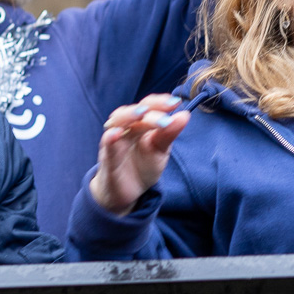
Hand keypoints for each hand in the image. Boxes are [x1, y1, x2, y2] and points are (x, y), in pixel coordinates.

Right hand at [89, 94, 189, 214]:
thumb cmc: (143, 165)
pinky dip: (110, 138)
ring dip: (128, 115)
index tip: (176, 102)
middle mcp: (125, 128)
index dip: (160, 102)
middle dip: (149, 108)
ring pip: (117, 123)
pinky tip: (116, 133)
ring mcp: (114, 142)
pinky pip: (107, 146)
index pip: (148, 105)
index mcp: (140, 123)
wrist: (128, 191)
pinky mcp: (107, 158)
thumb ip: (169, 133)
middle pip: (133, 111)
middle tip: (166, 109)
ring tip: (142, 113)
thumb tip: (185, 114)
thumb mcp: (160, 150)